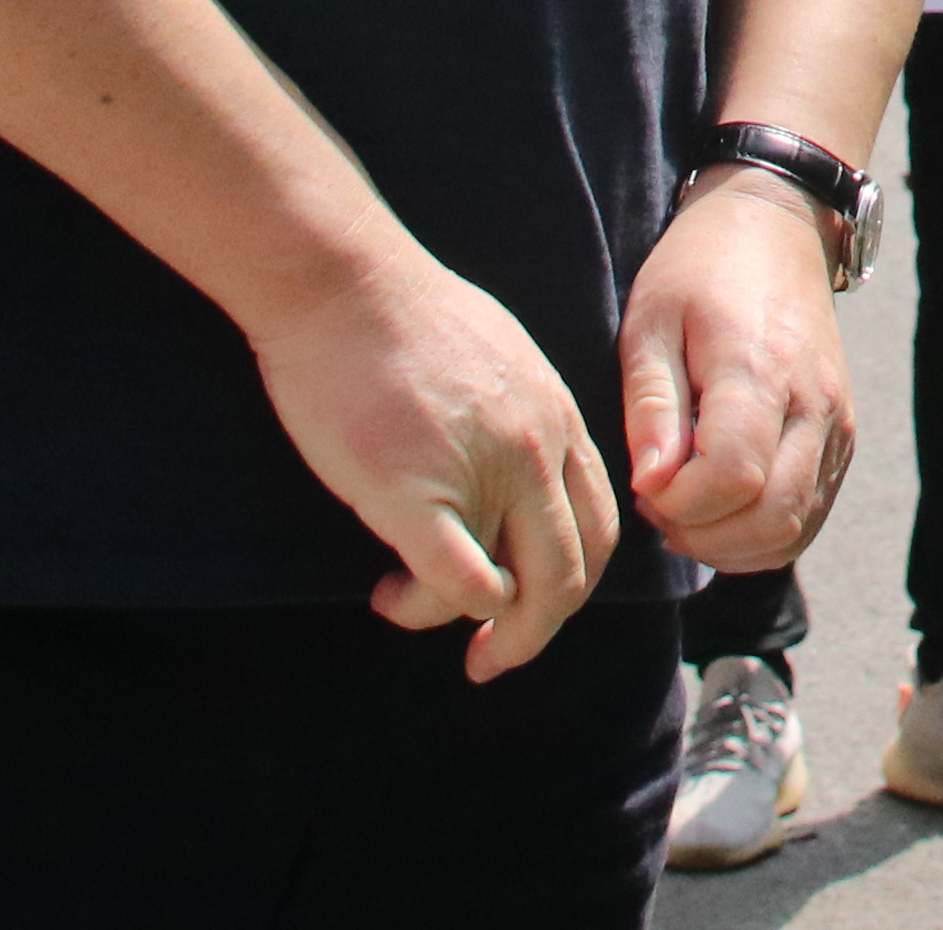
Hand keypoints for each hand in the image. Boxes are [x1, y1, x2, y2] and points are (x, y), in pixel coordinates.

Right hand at [243, 236, 617, 678]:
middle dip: (532, 634)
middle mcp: (536, 453)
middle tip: (487, 659)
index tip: (528, 607)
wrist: (343, 284)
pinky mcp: (415, 495)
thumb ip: (522, 420)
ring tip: (408, 607)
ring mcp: (481, 474)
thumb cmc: (404, 317)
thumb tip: (513, 468)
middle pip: (568, 575)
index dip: (569, 583)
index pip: (598, 527)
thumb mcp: (502, 359)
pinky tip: (391, 596)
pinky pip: (456, 584)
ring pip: (512, 591)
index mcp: (558, 421)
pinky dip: (430, 611)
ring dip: (471, 626)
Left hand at [620, 174, 858, 580]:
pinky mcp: (843, 435)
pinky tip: (723, 508)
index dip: (678, 502)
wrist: (776, 225)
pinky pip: (810, 515)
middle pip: (771, 517)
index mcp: (759, 370)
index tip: (645, 481)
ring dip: (732, 543)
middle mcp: (813, 404)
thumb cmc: (698, 270)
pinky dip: (764, 534)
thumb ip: (651, 408)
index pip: (732, 478)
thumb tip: (651, 487)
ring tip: (687, 507)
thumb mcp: (649, 322)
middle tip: (660, 502)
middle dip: (702, 534)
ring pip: (795, 528)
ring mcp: (837, 423)